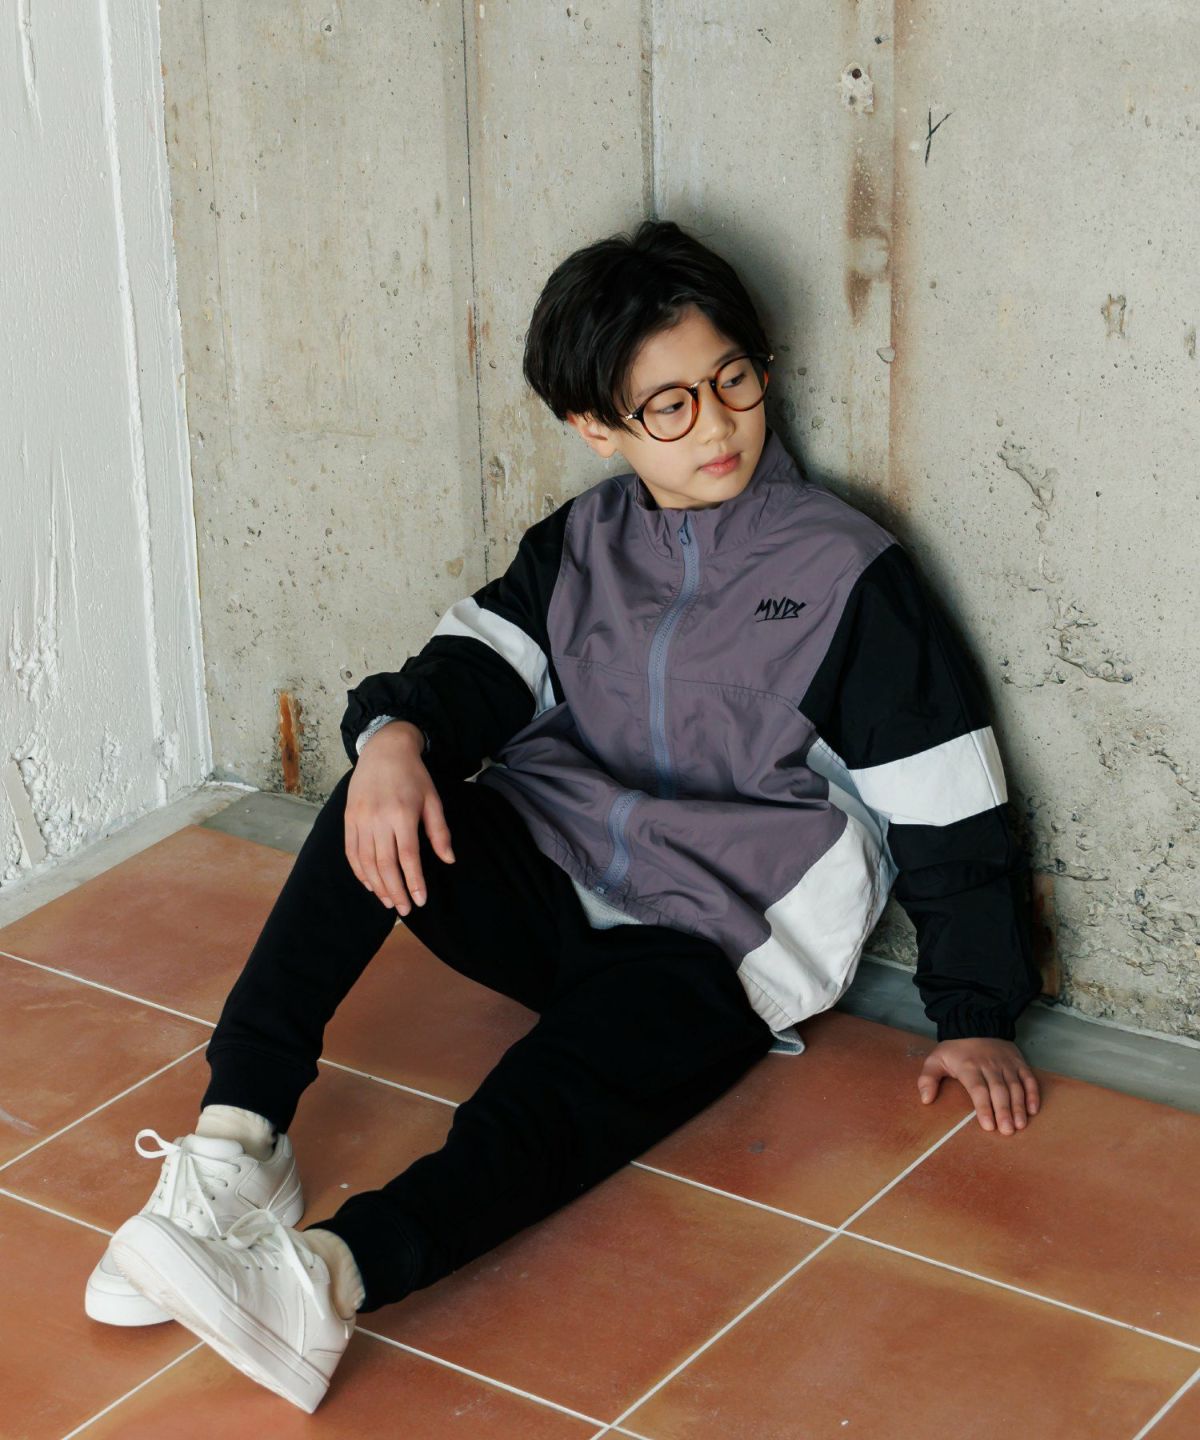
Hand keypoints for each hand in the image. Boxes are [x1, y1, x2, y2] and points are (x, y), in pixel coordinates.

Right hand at [344, 724, 455, 914]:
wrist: (384, 750)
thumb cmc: (413, 776)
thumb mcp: (433, 800)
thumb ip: (440, 832)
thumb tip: (448, 860)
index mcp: (402, 814)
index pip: (408, 857)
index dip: (414, 882)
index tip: (420, 901)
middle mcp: (378, 819)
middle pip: (385, 864)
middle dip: (395, 891)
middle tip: (405, 910)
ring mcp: (360, 819)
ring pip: (366, 862)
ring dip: (377, 886)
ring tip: (389, 902)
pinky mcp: (349, 819)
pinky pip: (351, 852)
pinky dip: (360, 872)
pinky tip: (370, 884)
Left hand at [916, 1038, 1039, 1135]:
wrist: (975, 1023)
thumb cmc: (955, 1049)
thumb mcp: (935, 1059)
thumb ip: (928, 1079)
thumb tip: (926, 1099)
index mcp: (969, 1067)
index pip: (978, 1089)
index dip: (984, 1107)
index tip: (988, 1125)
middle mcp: (990, 1066)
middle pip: (999, 1090)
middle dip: (1004, 1111)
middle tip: (1007, 1131)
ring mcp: (1006, 1064)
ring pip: (1015, 1086)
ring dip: (1019, 1106)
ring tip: (1020, 1125)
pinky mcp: (1018, 1062)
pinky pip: (1028, 1078)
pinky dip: (1032, 1093)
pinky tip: (1033, 1110)